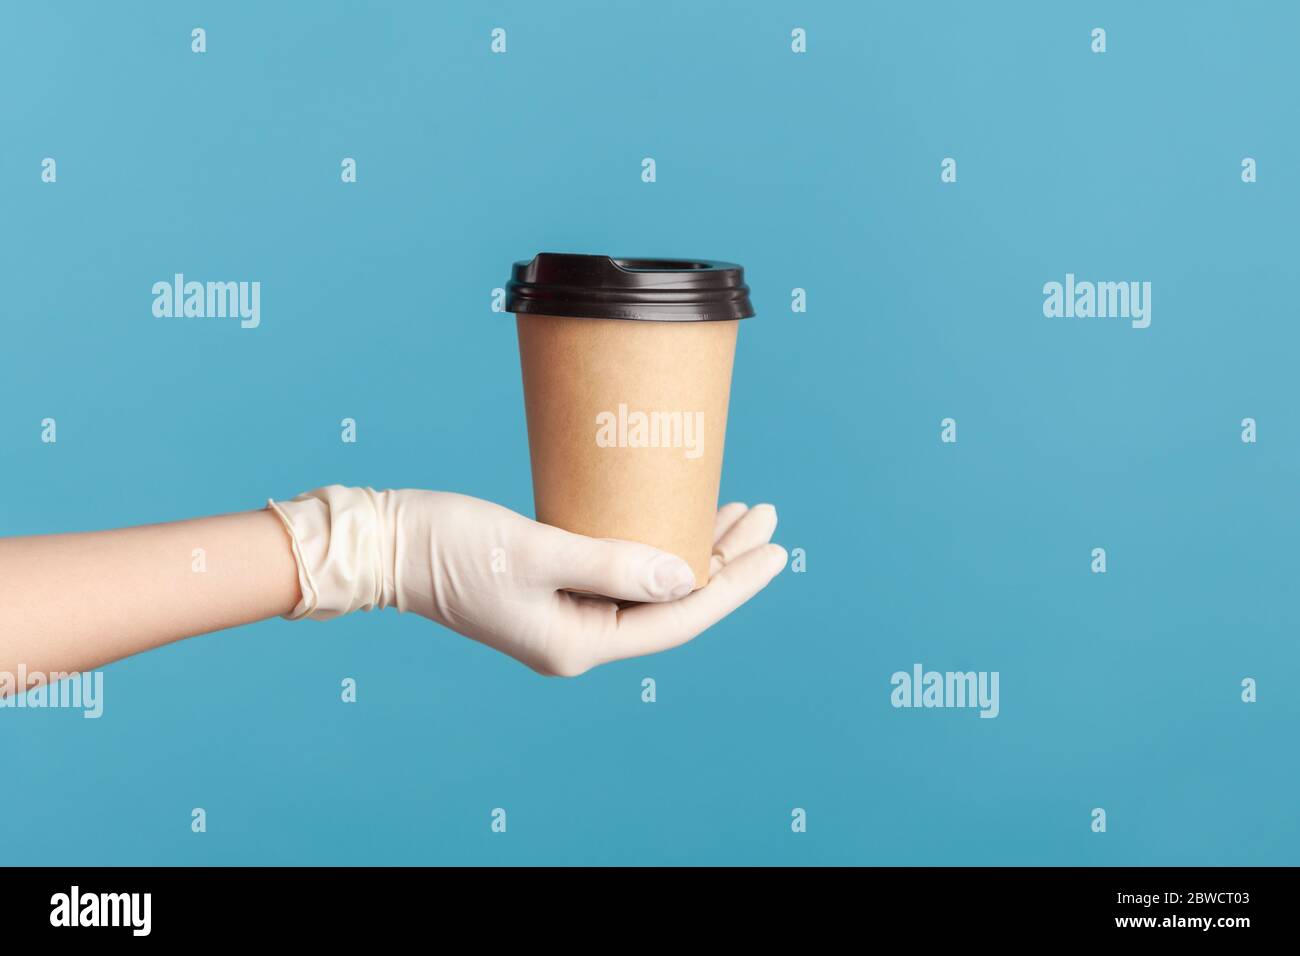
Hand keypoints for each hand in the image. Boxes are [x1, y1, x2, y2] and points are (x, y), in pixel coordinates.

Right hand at [270, 487, 786, 676]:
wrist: (385, 544)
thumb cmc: (450, 547)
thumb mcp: (537, 550)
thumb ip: (614, 562)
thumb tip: (688, 577)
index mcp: (579, 643)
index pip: (679, 619)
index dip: (734, 585)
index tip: (776, 550)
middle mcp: (580, 637)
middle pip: (674, 602)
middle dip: (725, 560)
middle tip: (770, 517)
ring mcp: (568, 613)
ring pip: (653, 584)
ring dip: (695, 548)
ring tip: (741, 515)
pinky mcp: (555, 584)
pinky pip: (625, 569)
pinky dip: (656, 542)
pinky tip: (679, 517)